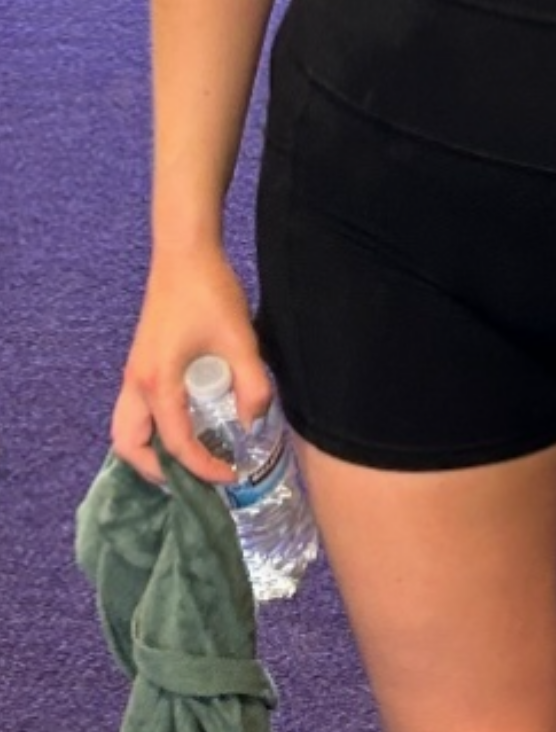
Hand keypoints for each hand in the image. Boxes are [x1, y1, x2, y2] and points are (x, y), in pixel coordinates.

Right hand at [111, 242, 273, 488]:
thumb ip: (252, 384)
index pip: (176, 444)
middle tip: (193, 478)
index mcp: (158, 383)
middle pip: (129, 445)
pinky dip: (149, 429)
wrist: (185, 252)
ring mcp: (134, 371)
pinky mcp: (140, 362)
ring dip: (148, 450)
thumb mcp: (240, 340)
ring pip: (125, 428)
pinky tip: (181, 424)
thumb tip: (254, 423)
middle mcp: (136, 383)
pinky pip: (134, 410)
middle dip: (158, 470)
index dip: (203, 468)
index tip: (231, 476)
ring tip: (184, 458)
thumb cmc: (210, 293)